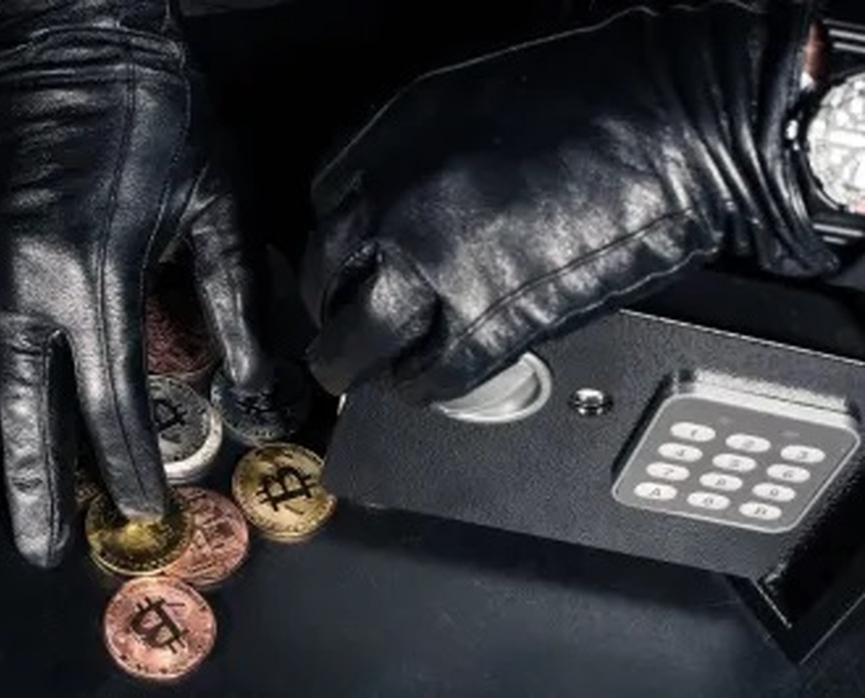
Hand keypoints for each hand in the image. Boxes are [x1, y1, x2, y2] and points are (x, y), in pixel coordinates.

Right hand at [0, 0, 276, 566]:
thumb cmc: (158, 120)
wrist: (78, 46)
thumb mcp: (213, 206)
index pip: (111, 401)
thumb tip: (258, 390)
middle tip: (38, 554)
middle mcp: (23, 289)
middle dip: (31, 489)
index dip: (125, 466)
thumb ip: (233, 304)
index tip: (139, 514)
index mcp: (94, 278)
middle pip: (24, 413)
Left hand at [302, 1, 837, 404]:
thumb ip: (409, 148)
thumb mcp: (466, 94)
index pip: (325, 215)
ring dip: (353, 364)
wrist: (678, 126)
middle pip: (328, 282)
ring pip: (360, 340)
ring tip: (356, 375)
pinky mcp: (494, 319)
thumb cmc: (594, 95)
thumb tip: (383, 197)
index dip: (333, 251)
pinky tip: (421, 385)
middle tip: (334, 328)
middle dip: (327, 311)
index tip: (342, 268)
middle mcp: (399, 206)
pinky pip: (433, 374)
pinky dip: (420, 387)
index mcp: (390, 143)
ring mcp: (439, 267)